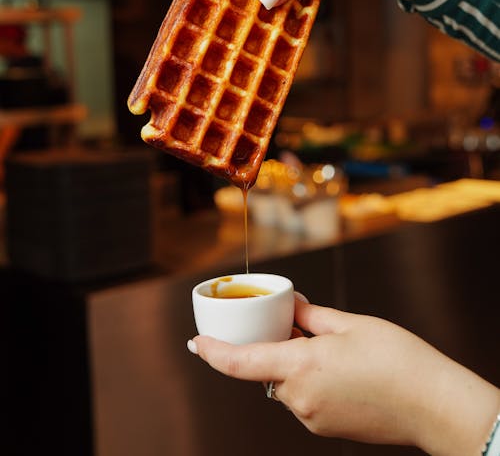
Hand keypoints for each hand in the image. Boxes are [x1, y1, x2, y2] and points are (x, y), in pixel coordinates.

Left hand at [189, 298, 498, 454]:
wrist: (433, 404)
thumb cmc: (395, 359)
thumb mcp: (349, 324)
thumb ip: (310, 316)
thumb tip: (289, 306)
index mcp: (301, 365)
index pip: (240, 362)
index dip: (212, 352)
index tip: (195, 343)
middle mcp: (299, 397)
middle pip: (267, 369)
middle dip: (274, 347)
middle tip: (298, 326)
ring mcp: (312, 417)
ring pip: (287, 384)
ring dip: (295, 364)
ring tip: (333, 349)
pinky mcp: (326, 427)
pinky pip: (304, 399)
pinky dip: (310, 381)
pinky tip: (341, 371)